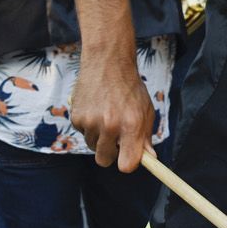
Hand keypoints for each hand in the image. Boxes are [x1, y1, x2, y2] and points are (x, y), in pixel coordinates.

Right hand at [69, 50, 155, 171]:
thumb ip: (145, 136)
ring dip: (99, 138)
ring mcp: (91, 122)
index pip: (127, 164)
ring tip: (107, 116)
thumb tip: (150, 158)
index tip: (128, 158)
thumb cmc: (130, 88)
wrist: (107, 63)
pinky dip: (89, 127)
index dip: (127, 164)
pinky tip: (96, 109)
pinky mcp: (76, 118)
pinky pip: (83, 134)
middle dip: (111, 154)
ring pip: (93, 146)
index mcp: (131, 125)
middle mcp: (110, 125)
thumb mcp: (145, 110)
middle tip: (116, 139)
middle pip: (104, 160)